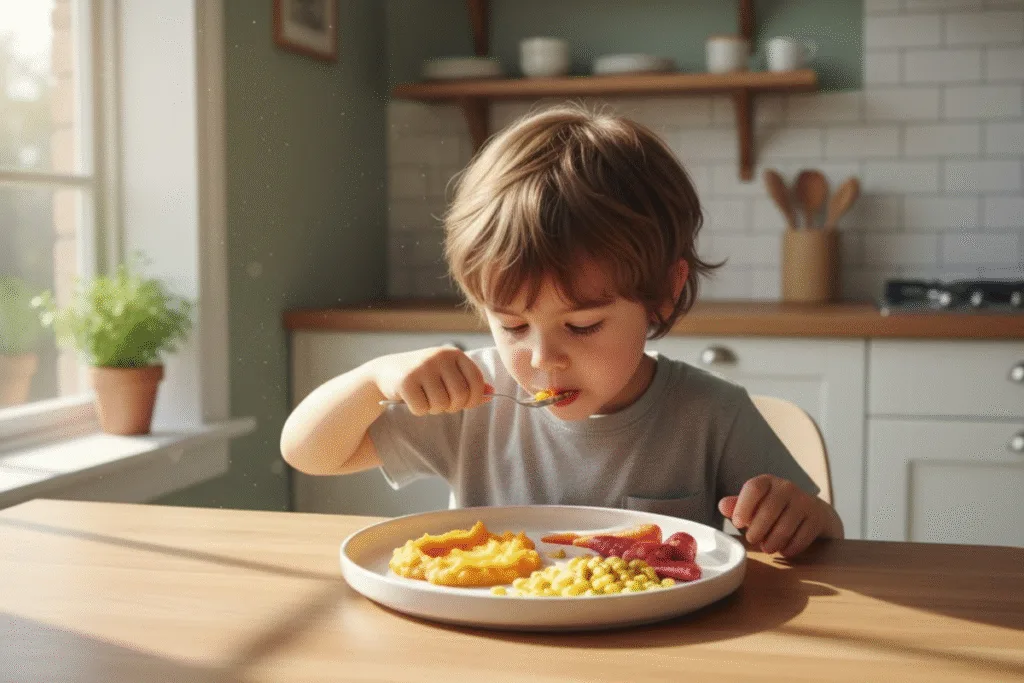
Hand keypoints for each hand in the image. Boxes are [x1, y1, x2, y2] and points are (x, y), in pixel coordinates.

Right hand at [370, 346, 490, 415]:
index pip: (477, 381)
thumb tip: (492, 393)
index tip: (465, 403)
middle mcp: (439, 357)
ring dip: (434, 409)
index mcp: (454, 353)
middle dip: (453, 406)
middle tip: (441, 403)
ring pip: (441, 404)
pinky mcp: (406, 381)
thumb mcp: (448, 374)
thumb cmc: (424, 376)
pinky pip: (422, 408)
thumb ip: (470, 382)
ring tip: (426, 399)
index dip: (474, 399)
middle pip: (460, 395)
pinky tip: (412, 400)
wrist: (387, 371)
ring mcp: (422, 367)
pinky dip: (418, 410)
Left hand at [718, 474, 842, 556]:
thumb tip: (723, 506)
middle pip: (768, 510)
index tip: (737, 524)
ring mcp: (805, 502)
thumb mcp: (755, 505)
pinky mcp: (817, 518)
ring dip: (772, 542)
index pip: (753, 488)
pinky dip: (789, 548)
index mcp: (767, 482)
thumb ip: (737, 506)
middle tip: (752, 540)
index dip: (743, 506)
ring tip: (767, 548)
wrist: (812, 513)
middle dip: (757, 530)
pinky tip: (784, 550)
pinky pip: (801, 538)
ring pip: (784, 527)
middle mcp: (787, 487)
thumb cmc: (775, 509)